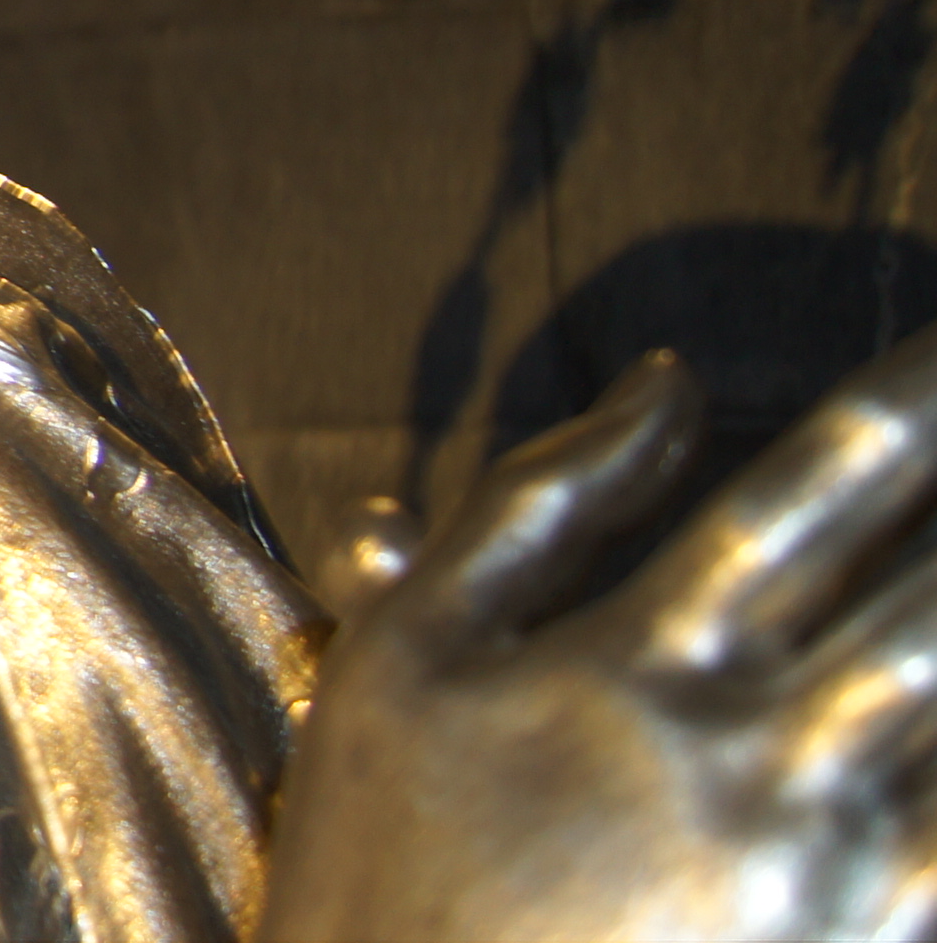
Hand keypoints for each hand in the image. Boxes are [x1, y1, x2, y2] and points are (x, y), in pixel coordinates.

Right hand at [265, 337, 936, 941]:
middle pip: (932, 592)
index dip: (916, 402)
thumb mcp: (402, 652)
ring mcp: (828, 856)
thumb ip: (537, 501)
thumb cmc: (389, 855)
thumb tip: (667, 384)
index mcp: (643, 651)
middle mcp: (758, 741)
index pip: (817, 485)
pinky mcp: (869, 941)